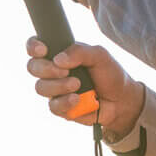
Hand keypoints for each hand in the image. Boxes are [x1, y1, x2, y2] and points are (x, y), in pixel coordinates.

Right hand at [25, 37, 144, 137]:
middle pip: (32, 67)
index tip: (43, 50)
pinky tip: (78, 99)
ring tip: (78, 85)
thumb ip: (80, 52)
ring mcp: (55, 91)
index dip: (33, 47)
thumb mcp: (100, 56)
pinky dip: (65, 102)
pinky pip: (53, 106)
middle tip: (65, 71)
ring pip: (41, 88)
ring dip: (59, 86)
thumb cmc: (110, 74)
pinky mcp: (60, 108)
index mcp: (60, 54)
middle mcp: (53, 72)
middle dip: (46, 69)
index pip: (36, 47)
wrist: (122, 100)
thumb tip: (58, 59)